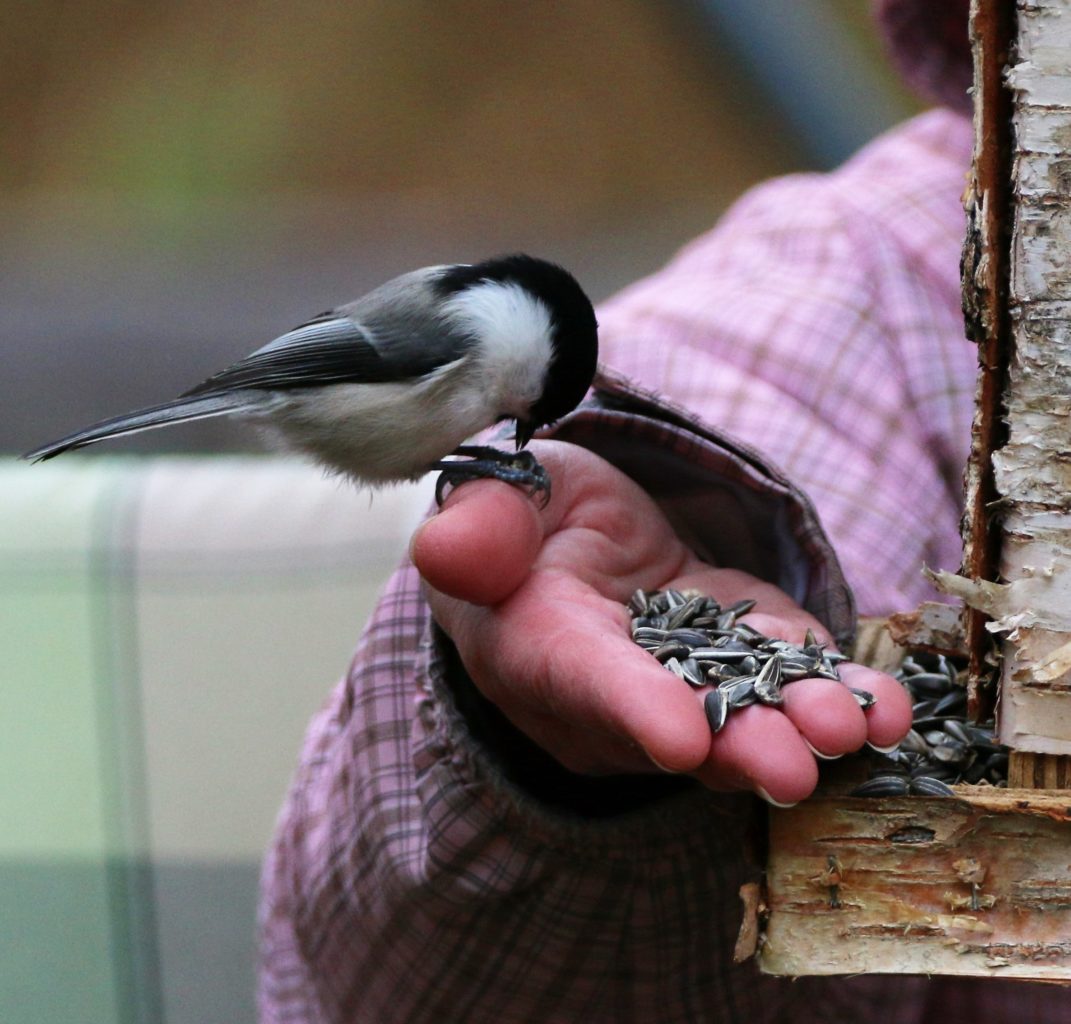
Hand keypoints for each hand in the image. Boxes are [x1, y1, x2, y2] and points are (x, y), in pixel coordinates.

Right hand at [411, 441, 911, 805]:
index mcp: (537, 643)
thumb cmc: (523, 520)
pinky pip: (784, 673)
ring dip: (798, 722)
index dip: (630, 709)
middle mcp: (613, 686)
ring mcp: (686, 676)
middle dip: (735, 745)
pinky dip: (834, 688)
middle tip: (794, 765)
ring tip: (855, 726)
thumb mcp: (497, 501)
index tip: (682, 737)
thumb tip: (452, 545)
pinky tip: (887, 704)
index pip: (580, 680)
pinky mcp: (741, 651)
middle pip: (675, 724)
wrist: (571, 543)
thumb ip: (481, 526)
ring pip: (740, 710)